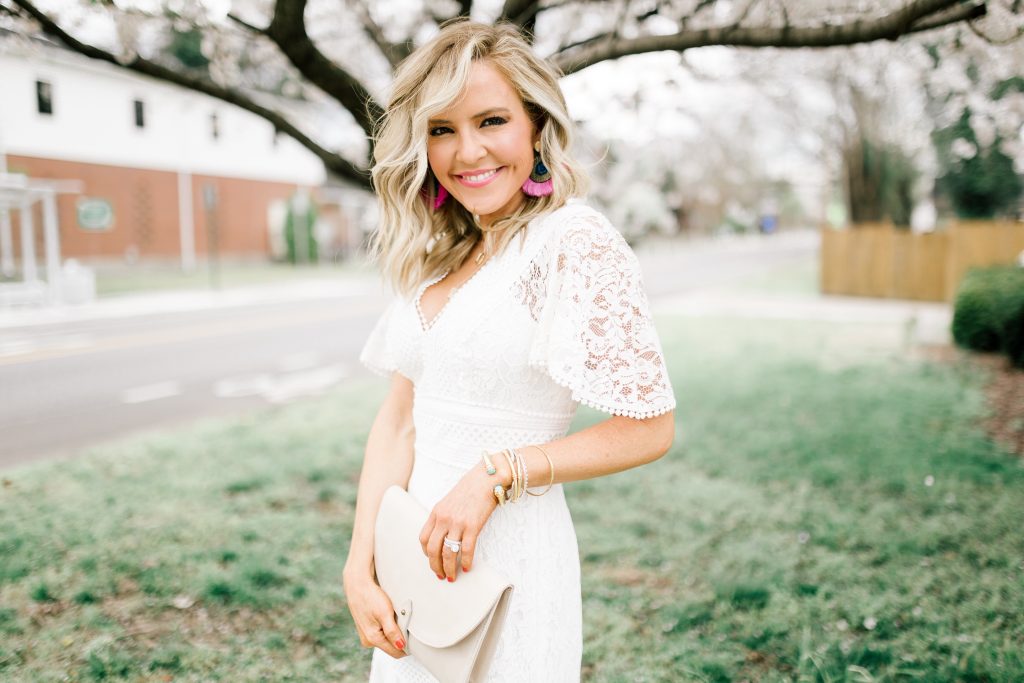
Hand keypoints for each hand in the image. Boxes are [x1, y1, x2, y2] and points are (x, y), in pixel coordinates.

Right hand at [343, 571, 407, 659]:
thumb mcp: (385, 613)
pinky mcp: (367, 629)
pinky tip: (386, 615)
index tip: (413, 636)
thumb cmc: (370, 597)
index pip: (395, 652)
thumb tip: (401, 646)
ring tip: (392, 615)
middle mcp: (368, 641)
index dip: (407, 646)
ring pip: (387, 639)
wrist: (357, 585)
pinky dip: (387, 626)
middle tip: (402, 620)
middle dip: (399, 636)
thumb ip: (393, 632)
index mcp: (372, 639)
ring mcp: (366, 636)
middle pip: (391, 646)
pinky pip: (382, 632)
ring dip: (393, 630)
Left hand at [418, 462, 498, 580]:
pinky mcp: (472, 526)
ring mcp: (457, 523)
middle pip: (432, 549)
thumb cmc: (470, 489)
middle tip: (440, 575)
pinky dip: (466, 561)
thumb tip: (443, 534)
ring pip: (448, 553)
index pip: (423, 538)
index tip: (432, 560)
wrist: (486, 479)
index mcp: (436, 512)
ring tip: (452, 577)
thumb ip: (444, 516)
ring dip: (449, 568)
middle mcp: (444, 519)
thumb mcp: (449, 501)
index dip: (426, 553)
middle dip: (435, 566)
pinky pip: (466, 549)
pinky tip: (468, 567)